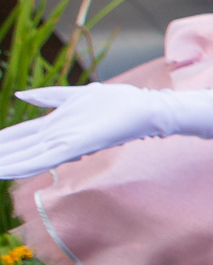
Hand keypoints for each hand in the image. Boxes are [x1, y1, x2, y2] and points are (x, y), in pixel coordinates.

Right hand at [0, 85, 177, 178]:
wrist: (146, 110)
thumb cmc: (115, 103)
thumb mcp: (75, 96)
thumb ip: (49, 97)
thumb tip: (21, 95)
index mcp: (53, 127)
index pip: (18, 136)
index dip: (0, 142)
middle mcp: (56, 138)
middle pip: (17, 149)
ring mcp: (65, 143)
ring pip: (26, 158)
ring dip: (5, 164)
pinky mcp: (77, 146)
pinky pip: (45, 158)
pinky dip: (24, 165)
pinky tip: (6, 169)